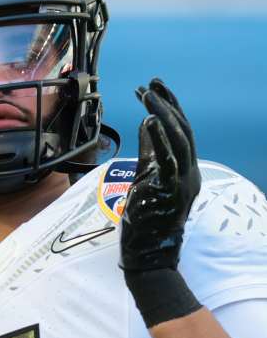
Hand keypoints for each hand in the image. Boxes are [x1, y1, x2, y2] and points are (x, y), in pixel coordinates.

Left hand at [120, 78, 200, 272]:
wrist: (149, 255)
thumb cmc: (146, 219)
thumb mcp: (147, 178)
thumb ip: (149, 152)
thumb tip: (147, 123)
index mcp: (187, 170)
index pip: (181, 132)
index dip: (169, 108)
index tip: (154, 88)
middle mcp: (191, 173)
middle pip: (183, 130)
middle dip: (168, 104)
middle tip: (151, 82)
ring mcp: (184, 182)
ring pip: (178, 140)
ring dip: (163, 114)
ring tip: (148, 94)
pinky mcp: (170, 191)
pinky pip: (168, 160)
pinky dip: (160, 138)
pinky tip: (150, 119)